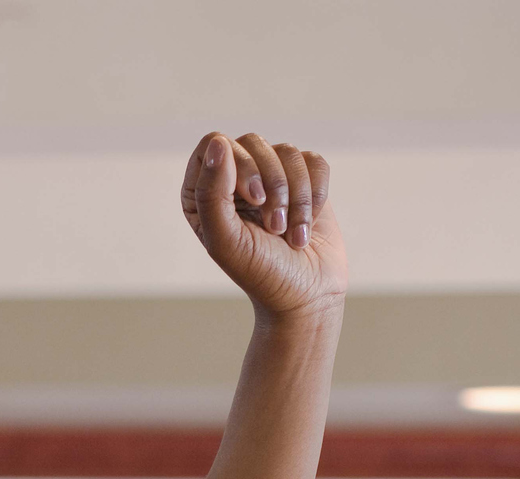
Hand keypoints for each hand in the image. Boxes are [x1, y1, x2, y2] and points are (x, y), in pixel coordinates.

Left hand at [182, 133, 345, 318]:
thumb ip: (211, 194)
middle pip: (252, 142)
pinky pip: (314, 162)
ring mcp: (271, 176)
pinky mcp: (305, 179)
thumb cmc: (261, 273)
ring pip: (287, 151)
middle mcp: (235, 179)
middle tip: (274, 227)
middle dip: (271, 185)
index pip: (213, 144)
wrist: (306, 294)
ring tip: (292, 236)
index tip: (253, 199)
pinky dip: (315, 195)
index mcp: (203, 193)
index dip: (238, 165)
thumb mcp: (225, 240)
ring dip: (295, 198)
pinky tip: (308, 226)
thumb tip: (218, 143)